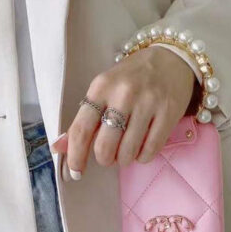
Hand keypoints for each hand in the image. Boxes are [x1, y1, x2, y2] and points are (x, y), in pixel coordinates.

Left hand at [51, 46, 195, 179]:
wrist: (171, 59)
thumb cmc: (131, 78)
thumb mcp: (103, 90)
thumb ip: (83, 120)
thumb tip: (59, 148)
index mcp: (101, 87)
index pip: (81, 129)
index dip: (75, 156)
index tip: (76, 171)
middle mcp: (124, 94)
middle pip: (105, 146)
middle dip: (104, 159)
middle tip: (108, 155)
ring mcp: (148, 103)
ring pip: (128, 152)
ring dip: (124, 159)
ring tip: (126, 150)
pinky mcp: (169, 113)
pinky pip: (150, 150)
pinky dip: (143, 157)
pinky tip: (142, 148)